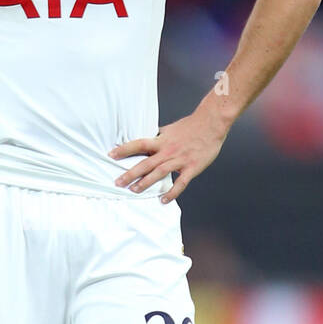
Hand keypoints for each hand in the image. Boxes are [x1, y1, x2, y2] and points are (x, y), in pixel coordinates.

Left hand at [109, 105, 228, 201]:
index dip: (124, 149)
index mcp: (162, 140)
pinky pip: (180, 183)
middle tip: (118, 182)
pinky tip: (163, 200)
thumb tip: (148, 138)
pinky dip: (172, 193)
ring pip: (159, 173)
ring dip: (146, 183)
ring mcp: (180, 160)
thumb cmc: (191, 126)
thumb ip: (159, 136)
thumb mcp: (170, 129)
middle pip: (146, 163)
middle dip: (130, 173)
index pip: (139, 144)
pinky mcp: (192, 168)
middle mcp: (168, 150)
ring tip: (134, 190)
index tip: (111, 154)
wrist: (211, 123)